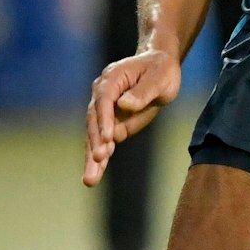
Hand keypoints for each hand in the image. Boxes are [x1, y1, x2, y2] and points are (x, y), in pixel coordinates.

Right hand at [84, 50, 181, 185]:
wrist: (159, 69)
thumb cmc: (160, 70)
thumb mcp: (159, 77)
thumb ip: (142, 91)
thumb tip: (123, 105)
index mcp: (111, 79)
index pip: (104, 101)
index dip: (105, 119)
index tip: (110, 138)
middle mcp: (101, 96)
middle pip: (94, 121)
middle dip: (96, 142)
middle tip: (97, 160)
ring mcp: (104, 112)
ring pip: (95, 136)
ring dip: (93, 157)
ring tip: (90, 179)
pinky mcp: (112, 125)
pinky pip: (104, 143)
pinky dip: (100, 159)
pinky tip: (95, 176)